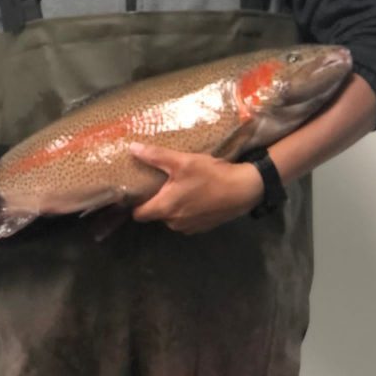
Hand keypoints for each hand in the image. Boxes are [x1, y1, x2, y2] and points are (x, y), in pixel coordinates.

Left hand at [129, 143, 264, 234]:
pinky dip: (189, 209)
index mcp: (165, 208)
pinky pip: (187, 219)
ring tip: (181, 186)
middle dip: (157, 199)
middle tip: (162, 182)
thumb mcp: (182, 161)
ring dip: (174, 204)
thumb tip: (132, 148)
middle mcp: (174, 223)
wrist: (243, 190)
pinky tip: (197, 194)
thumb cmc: (210, 176)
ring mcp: (190, 227)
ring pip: (173, 216)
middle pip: (156, 213)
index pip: (139, 214)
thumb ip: (156, 156)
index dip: (134, 203)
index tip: (135, 191)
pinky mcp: (203, 227)